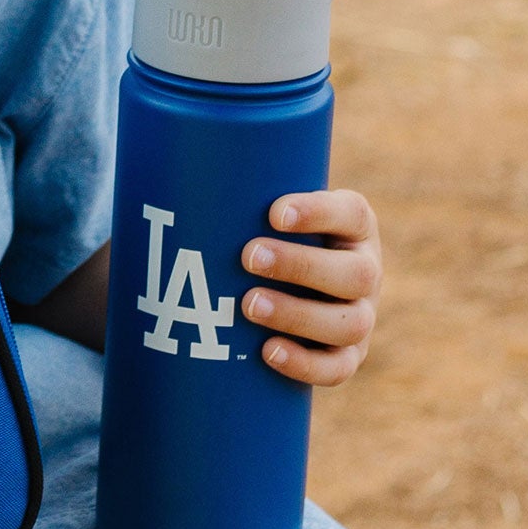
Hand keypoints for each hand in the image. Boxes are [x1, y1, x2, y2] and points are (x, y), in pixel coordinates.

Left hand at [240, 190, 380, 386]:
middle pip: (356, 273)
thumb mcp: (258, 209)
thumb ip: (234, 191)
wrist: (279, 286)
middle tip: (248, 256)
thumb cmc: (257, 233)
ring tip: (248, 304)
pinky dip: (305, 364)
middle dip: (301, 266)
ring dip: (297, 315)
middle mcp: (364, 271)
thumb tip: (163, 159)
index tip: (273, 212)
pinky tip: (268, 351)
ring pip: (349, 323)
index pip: (351, 214)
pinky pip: (338, 368)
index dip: (319, 213)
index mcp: (352, 227)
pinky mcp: (347, 356)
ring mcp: (360, 316)